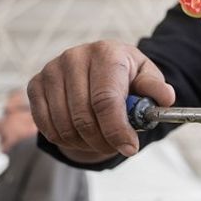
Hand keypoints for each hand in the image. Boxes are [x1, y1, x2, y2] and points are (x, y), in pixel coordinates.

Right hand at [28, 41, 175, 159]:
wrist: (99, 67)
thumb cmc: (125, 76)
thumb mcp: (146, 78)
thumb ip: (155, 88)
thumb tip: (165, 97)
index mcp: (107, 53)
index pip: (106, 99)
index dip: (117, 129)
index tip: (129, 148)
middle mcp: (75, 57)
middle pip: (83, 116)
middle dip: (103, 140)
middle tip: (117, 147)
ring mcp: (52, 69)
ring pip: (64, 125)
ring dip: (84, 143)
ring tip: (100, 140)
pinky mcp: (35, 83)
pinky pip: (45, 125)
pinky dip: (63, 139)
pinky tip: (80, 135)